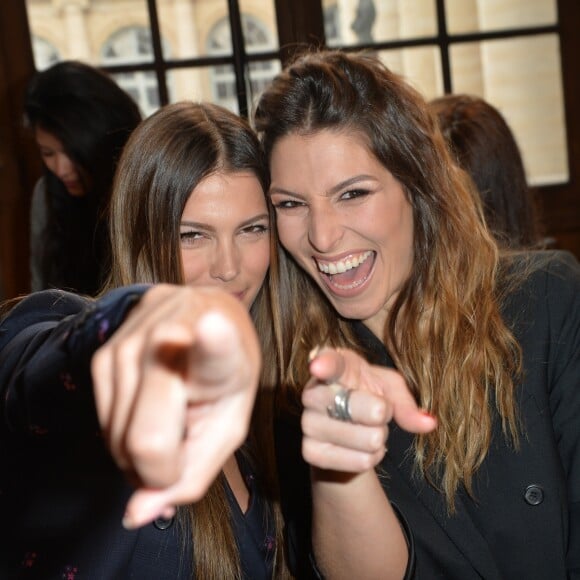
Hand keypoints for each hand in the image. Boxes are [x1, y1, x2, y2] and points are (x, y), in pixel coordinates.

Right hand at [91, 284, 260, 527]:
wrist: (205, 315)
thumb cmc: (223, 377)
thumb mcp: (229, 425)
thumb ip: (193, 474)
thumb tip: (136, 514)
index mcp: (219, 356)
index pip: (214, 352)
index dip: (214, 344)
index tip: (211, 325)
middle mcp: (170, 339)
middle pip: (146, 440)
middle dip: (160, 469)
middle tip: (182, 448)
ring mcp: (129, 343)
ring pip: (117, 438)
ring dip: (139, 453)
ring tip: (168, 423)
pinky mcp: (101, 353)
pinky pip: (102, 422)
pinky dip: (123, 434)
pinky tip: (146, 411)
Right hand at [302, 347, 435, 472]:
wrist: (348, 426)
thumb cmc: (370, 395)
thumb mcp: (390, 390)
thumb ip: (407, 403)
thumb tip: (429, 423)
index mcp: (334, 366)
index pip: (327, 363)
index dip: (323, 364)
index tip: (318, 366)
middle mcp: (313, 393)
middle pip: (352, 405)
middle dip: (379, 412)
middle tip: (378, 410)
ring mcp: (308, 423)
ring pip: (361, 437)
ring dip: (377, 438)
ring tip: (370, 429)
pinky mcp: (310, 452)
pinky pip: (357, 461)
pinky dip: (371, 458)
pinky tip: (364, 448)